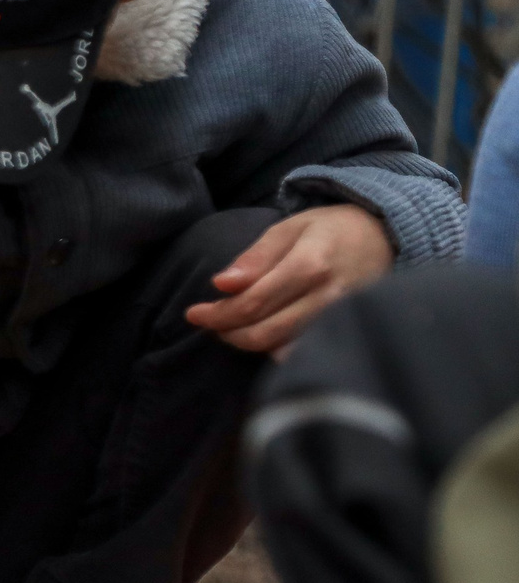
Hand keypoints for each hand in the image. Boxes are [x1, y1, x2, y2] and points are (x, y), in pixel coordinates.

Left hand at [186, 204, 393, 356]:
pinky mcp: (348, 331)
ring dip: (249, 342)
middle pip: (264, 333)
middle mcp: (328, 297)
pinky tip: (266, 334)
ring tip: (234, 326)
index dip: (217, 315)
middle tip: (212, 322)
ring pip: (281, 348)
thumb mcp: (289, 229)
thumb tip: (221, 285)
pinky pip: (303, 353)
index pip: (252, 303)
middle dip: (228, 332)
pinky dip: (277, 350)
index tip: (193, 314)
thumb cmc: (331, 230)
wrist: (388, 238)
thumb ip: (255, 258)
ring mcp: (341, 319)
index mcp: (310, 265)